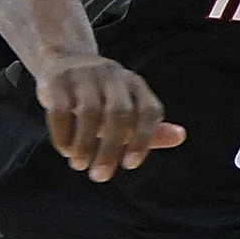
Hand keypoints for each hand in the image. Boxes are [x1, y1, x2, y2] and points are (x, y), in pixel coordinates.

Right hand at [33, 54, 185, 181]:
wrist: (64, 62)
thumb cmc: (103, 97)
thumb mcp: (128, 109)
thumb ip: (150, 128)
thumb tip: (181, 137)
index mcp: (136, 85)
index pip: (150, 110)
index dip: (144, 139)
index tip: (130, 165)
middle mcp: (114, 77)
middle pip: (119, 114)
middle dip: (111, 148)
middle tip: (100, 176)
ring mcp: (85, 76)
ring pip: (89, 112)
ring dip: (84, 143)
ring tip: (80, 165)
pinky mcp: (58, 81)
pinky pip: (60, 110)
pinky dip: (63, 134)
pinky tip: (65, 151)